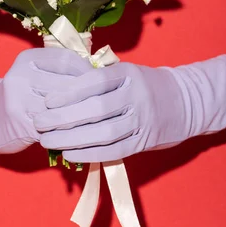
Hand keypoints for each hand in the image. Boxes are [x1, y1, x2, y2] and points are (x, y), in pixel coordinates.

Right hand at [0, 11, 91, 152]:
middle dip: (89, 96)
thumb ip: (61, 71)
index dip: (87, 71)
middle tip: (104, 104)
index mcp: (28, 58)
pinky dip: (71, 130)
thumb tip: (101, 74)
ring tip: (97, 119)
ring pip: (64, 107)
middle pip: (67, 84)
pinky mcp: (22, 124)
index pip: (67, 60)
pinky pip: (56, 127)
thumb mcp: (35, 74)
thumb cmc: (22, 95)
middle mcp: (21, 75)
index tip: (100, 82)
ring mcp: (20, 100)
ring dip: (83, 115)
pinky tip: (81, 132)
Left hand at [34, 47, 225, 162]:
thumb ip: (100, 79)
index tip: (47, 100)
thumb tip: (60, 90)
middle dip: (63, 118)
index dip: (68, 92)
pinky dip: (90, 154)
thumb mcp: (127, 72)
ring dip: (71, 139)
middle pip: (95, 109)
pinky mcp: (144, 142)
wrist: (186, 102)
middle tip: (39, 123)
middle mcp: (136, 96)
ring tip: (48, 140)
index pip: (95, 81)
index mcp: (129, 74)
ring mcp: (142, 120)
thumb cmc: (146, 85)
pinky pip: (114, 151)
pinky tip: (69, 153)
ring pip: (103, 133)